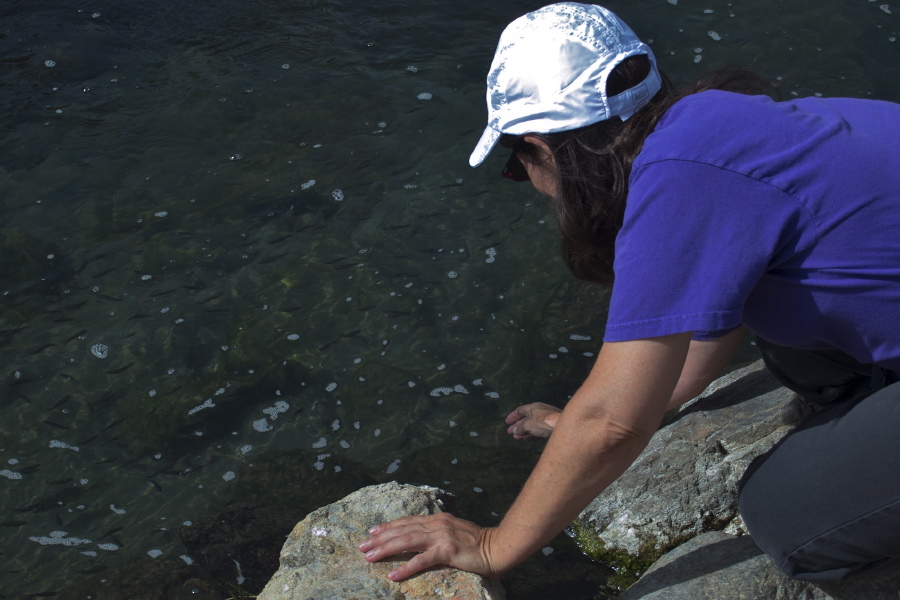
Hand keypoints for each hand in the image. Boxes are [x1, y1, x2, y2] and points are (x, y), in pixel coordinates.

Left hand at [358, 513, 502, 580]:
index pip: (407, 521)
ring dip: (386, 549)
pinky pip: (421, 561)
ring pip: (407, 542)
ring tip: (369, 557)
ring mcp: (441, 537)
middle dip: (380, 538)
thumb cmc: (479, 544)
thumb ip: (439, 532)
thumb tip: (422, 539)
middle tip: (361, 545)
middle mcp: (437, 525)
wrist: (499, 548)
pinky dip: (405, 567)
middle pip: (402, 530)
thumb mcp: (455, 532)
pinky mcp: (447, 551)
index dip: (388, 526)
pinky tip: (393, 574)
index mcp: (438, 519)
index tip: (371, 531)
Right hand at [504, 402, 560, 440]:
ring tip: (517, 437)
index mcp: (533, 407)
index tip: (507, 422)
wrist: (562, 426)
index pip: (520, 410)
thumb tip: (515, 431)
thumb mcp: (528, 425)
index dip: (513, 416)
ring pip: (532, 425)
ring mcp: (546, 419)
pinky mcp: (551, 426)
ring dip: (523, 431)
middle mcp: (539, 411)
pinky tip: (527, 439)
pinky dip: (532, 434)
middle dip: (517, 426)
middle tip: (510, 432)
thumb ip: (520, 428)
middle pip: (526, 418)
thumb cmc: (545, 422)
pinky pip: (538, 430)